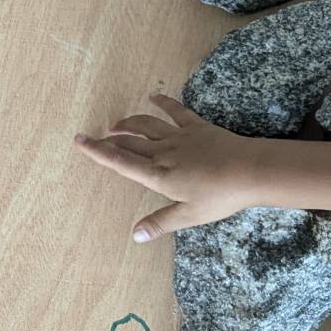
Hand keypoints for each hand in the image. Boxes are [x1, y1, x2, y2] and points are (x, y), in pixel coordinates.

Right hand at [72, 96, 260, 239]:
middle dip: (108, 139)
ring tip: (116, 124)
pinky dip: (163, 102)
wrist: (250, 170)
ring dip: (129, 123)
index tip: (79, 141)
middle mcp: (163, 153)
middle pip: (129, 143)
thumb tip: (135, 234)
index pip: (121, 162)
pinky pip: (175, 112)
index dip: (98, 151)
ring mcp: (180, 137)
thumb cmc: (221, 196)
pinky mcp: (197, 127)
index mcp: (158, 176)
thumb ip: (161, 223)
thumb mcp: (190, 216)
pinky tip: (155, 96)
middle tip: (93, 137)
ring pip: (146, 125)